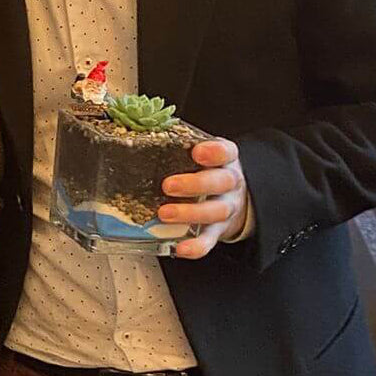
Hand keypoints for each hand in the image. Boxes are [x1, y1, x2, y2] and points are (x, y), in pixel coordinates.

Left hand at [159, 139, 248, 259]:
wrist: (235, 196)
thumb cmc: (208, 169)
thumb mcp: (202, 151)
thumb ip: (179, 143)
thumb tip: (139, 127)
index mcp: (225, 159)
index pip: (226, 152)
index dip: (214, 152)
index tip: (197, 152)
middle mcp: (230, 182)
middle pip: (221, 182)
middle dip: (194, 184)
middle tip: (168, 185)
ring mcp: (226, 207)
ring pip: (216, 211)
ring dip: (189, 213)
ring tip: (164, 214)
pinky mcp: (220, 230)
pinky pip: (211, 240)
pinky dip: (196, 246)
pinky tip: (180, 248)